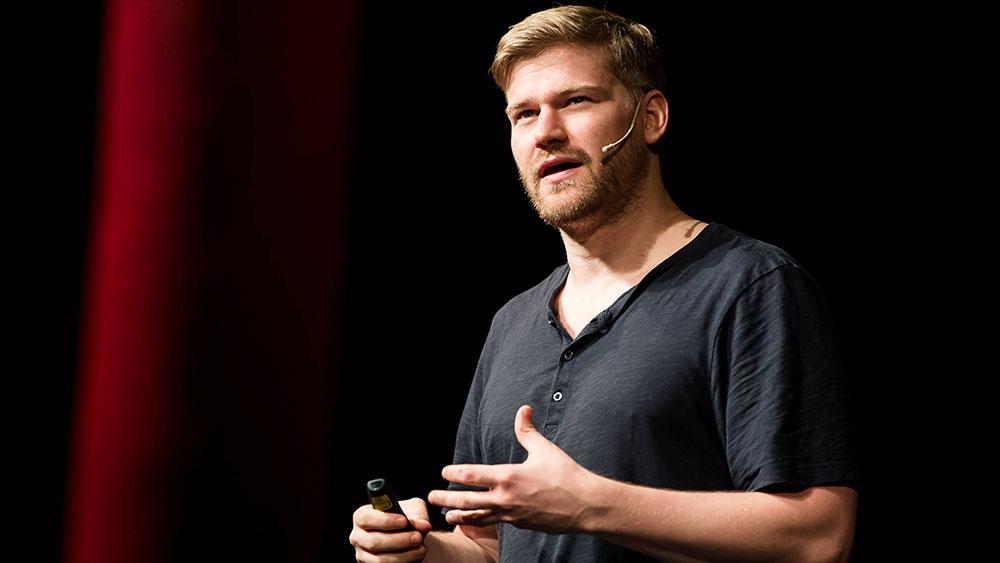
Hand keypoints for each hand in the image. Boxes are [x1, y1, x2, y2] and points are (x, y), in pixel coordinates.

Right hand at [350, 497, 432, 561]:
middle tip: (418, 537)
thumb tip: (424, 525)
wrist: (408, 537)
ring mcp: (363, 555)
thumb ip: (418, 514)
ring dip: (404, 555)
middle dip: (399, 540)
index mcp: (362, 517)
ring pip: (380, 560)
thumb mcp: (413, 509)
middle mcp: (358, 536)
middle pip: (374, 542)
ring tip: (421, 549)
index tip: (404, 521)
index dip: (385, 520)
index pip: (366, 518)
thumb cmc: (406, 519)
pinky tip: (416, 557)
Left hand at [427, 405, 593, 534]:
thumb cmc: (566, 476)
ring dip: (461, 515)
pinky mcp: (520, 524)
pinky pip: (495, 523)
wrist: (585, 505)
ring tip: (447, 516)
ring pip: (479, 516)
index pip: (473, 475)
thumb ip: (527, 431)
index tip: (444, 472)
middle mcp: (506, 498)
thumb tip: (523, 409)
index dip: (455, 474)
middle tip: (431, 497)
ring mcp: (512, 514)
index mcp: (509, 477)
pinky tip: (476, 521)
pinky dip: (481, 522)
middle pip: (468, 500)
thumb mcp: (544, 449)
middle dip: (447, 499)